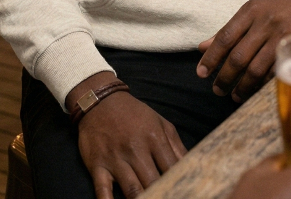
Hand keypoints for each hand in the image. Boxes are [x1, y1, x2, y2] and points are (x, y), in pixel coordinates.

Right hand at [66, 72, 186, 197]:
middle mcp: (136, 149)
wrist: (101, 101)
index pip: (172, 168)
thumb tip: (193, 166)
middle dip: (161, 195)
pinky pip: (102, 189)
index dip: (179, 184)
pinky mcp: (97, 165)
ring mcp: (116, 158)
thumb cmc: (134, 114)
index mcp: (154, 138)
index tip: (185, 193)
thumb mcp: (160, 123)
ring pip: (132, 190)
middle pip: (153, 182)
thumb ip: (176, 146)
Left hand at [197, 0, 290, 102]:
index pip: (225, 37)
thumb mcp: (253, 11)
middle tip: (217, 89)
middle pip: (238, 56)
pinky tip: (254, 92)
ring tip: (234, 95)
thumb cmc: (279, 7)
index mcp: (251, 10)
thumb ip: (229, 30)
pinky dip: (261, 86)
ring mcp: (281, 37)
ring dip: (242, 86)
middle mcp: (265, 22)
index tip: (201, 73)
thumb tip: (202, 48)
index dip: (211, 58)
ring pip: (255, 69)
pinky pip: (274, 73)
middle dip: (225, 77)